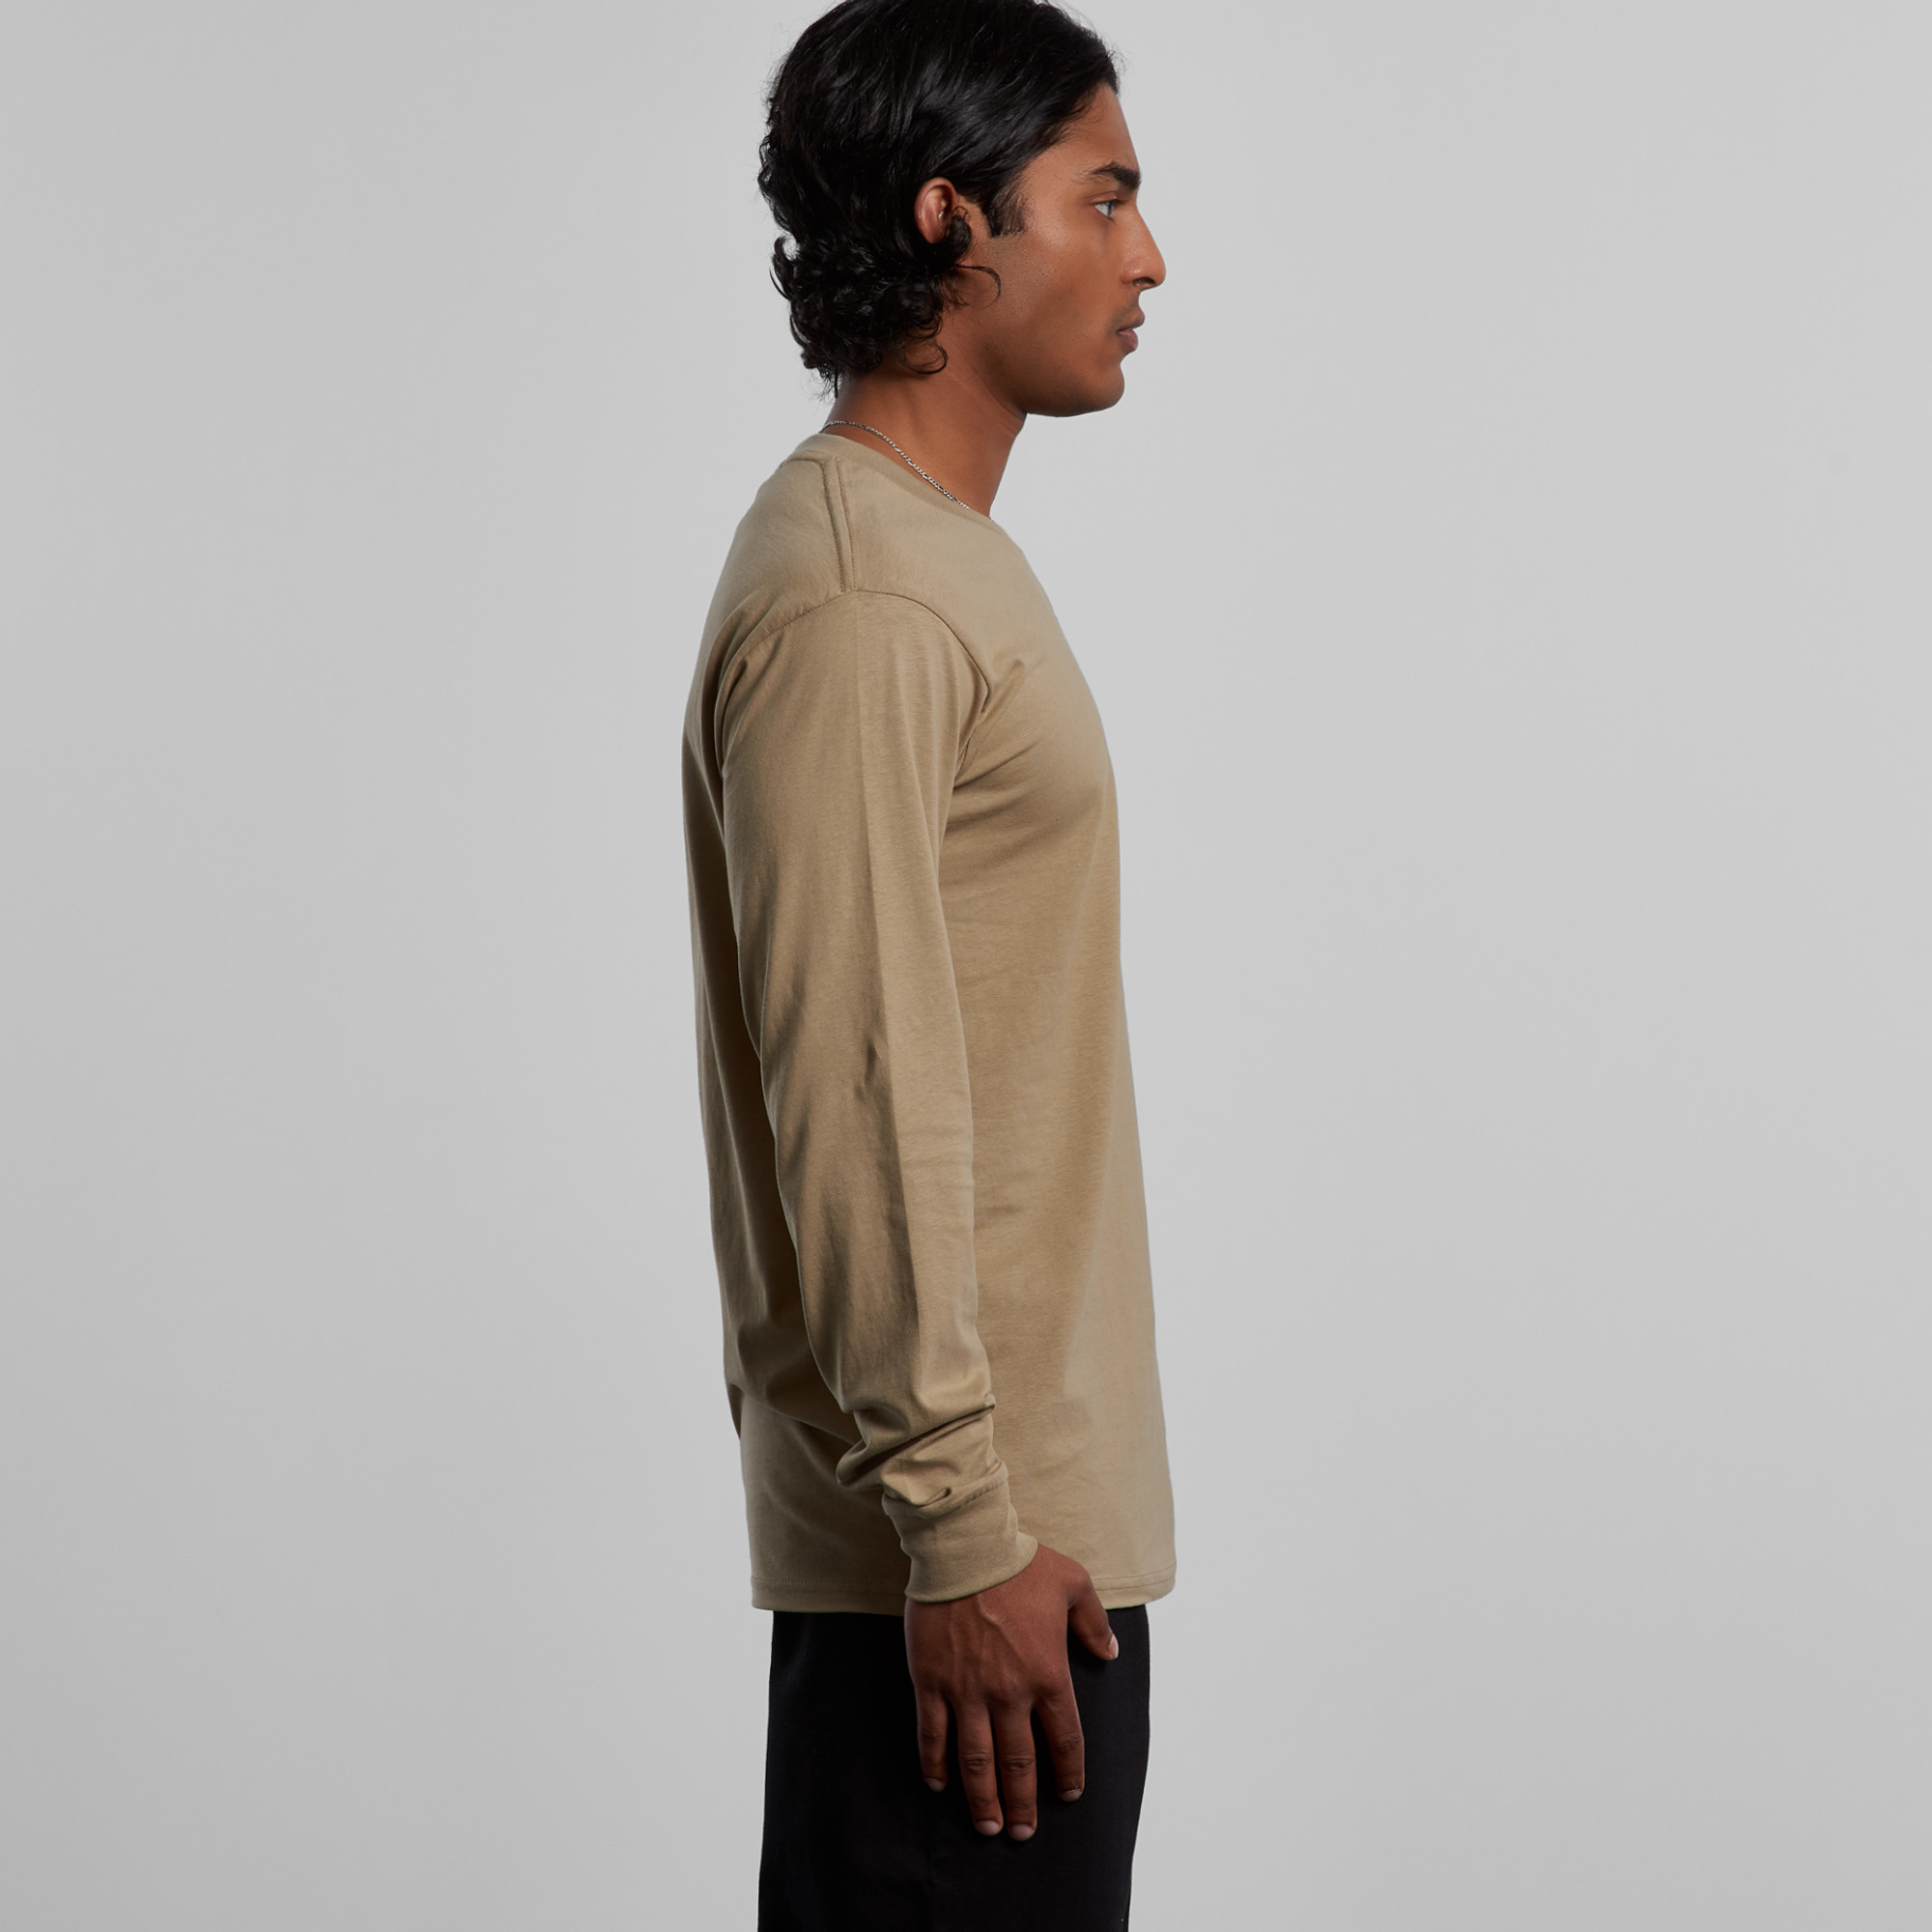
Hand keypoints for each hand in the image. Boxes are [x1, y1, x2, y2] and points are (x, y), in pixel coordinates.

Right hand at [903, 1543, 1117, 1839]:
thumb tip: (1110, 1653)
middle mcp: (1010, 1692)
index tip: (1068, 1795)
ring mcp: (968, 1691)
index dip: (1068, 1772)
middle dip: (1023, 1803)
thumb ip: (1094, 1624)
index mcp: (1048, 1673)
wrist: (967, 1547)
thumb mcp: (1075, 1584)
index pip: (1065, 1738)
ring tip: (988, 1826)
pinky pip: (933, 1734)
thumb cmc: (1022, 1562)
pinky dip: (936, 1763)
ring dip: (983, 1799)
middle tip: (1023, 1832)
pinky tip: (939, 1784)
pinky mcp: (932, 1682)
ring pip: (977, 1761)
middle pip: (1019, 1763)